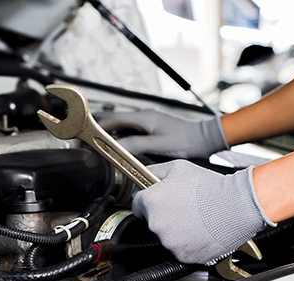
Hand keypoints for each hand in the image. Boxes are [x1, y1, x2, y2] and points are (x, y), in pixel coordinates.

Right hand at [99, 109, 227, 158]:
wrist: (203, 139)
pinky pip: (135, 133)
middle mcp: (145, 117)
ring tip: (109, 149)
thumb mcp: (157, 144)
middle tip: (96, 145)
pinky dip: (127, 140)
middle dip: (106, 133)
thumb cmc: (185, 140)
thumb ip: (135, 145)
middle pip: (118, 123)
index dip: (100, 126)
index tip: (90, 134)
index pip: (114, 118)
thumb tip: (116, 148)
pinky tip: (127, 150)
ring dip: (117, 137)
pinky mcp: (153, 129)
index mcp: (144, 117)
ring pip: (126, 129)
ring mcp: (149, 122)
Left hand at [132, 160, 275, 264]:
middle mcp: (156, 224)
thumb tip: (145, 176)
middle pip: (151, 221)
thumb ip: (155, 172)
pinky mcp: (183, 256)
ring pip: (165, 236)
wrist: (236, 206)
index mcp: (152, 201)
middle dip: (163, 214)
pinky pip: (179, 249)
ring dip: (175, 229)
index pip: (137, 205)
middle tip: (184, 207)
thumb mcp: (179, 168)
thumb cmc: (210, 187)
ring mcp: (169, 242)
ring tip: (194, 218)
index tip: (161, 201)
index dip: (149, 201)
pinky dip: (187, 243)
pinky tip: (199, 230)